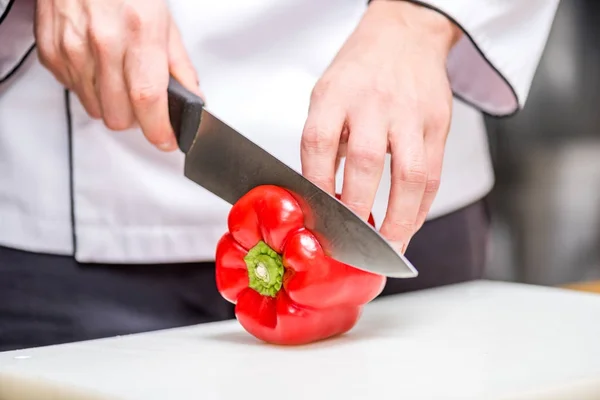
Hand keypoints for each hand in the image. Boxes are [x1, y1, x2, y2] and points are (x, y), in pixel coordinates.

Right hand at [35, 0, 201, 150]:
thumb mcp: (164, 21)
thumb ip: (180, 66)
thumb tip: (193, 99)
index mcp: (139, 33)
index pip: (148, 99)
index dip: (159, 130)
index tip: (167, 140)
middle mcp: (103, 43)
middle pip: (119, 116)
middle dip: (137, 121)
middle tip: (146, 108)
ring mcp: (73, 48)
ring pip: (96, 109)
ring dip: (113, 106)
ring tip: (121, 83)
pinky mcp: (52, 52)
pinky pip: (73, 91)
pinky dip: (89, 90)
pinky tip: (99, 69)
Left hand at [301, 0, 461, 251]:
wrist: (405, 35)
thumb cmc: (360, 72)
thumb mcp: (327, 93)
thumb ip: (324, 140)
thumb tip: (321, 197)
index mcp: (336, 94)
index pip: (319, 142)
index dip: (317, 184)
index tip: (318, 215)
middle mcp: (374, 102)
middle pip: (366, 161)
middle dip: (358, 210)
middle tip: (352, 243)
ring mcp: (410, 113)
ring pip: (411, 174)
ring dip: (400, 219)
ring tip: (389, 248)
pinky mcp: (438, 124)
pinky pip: (434, 174)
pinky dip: (421, 207)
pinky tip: (410, 225)